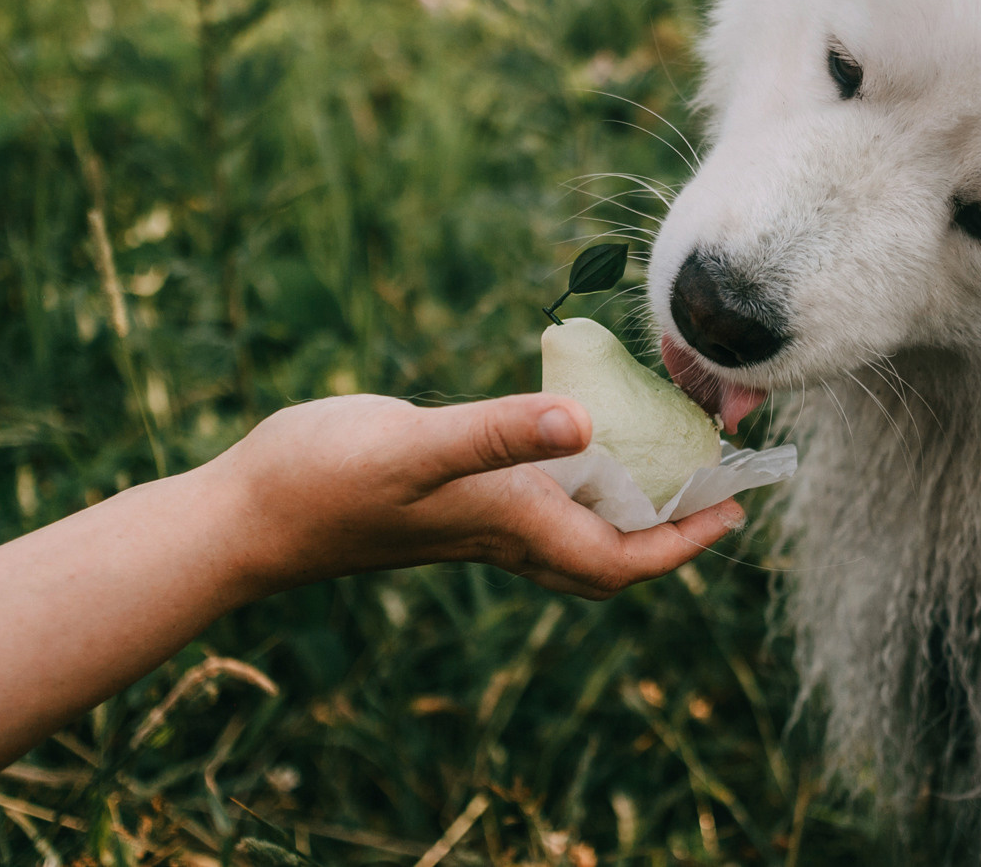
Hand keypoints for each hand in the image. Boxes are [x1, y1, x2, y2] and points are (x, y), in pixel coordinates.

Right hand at [204, 393, 743, 599]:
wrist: (246, 515)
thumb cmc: (325, 481)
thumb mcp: (418, 445)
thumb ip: (498, 431)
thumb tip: (584, 423)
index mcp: (513, 523)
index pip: (623, 558)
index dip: (685, 541)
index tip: (735, 509)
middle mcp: (503, 530)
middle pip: (609, 552)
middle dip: (669, 528)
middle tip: (715, 484)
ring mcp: (473, 517)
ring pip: (572, 527)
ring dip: (626, 500)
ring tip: (665, 454)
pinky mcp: (444, 497)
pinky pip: (533, 498)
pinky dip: (571, 472)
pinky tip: (569, 427)